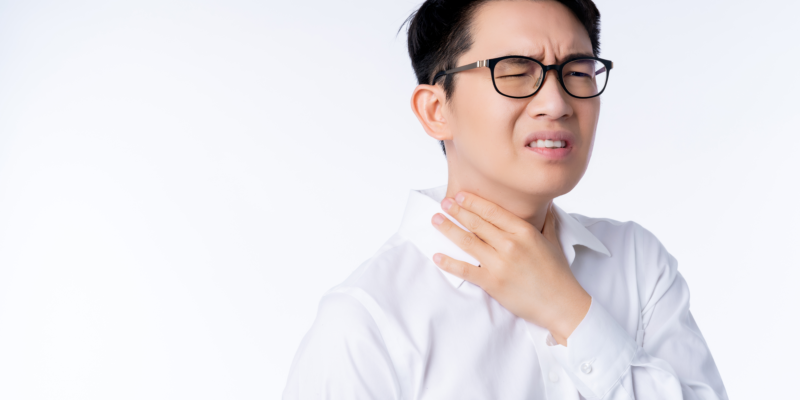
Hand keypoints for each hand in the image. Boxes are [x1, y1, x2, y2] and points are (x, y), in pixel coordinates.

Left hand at [431, 191, 590, 345]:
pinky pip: (466, 270)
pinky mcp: (493, 283)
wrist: (561, 304)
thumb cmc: (558, 273)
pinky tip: (437, 256)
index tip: (459, 195)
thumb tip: (546, 204)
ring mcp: (500, 264)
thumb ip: (546, 221)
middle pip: (477, 223)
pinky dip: (449, 263)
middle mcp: (510, 244)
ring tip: (436, 220)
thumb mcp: (553, 241)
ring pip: (468, 241)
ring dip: (449, 229)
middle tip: (443, 204)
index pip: (492, 211)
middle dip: (457, 211)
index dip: (473, 202)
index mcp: (525, 231)